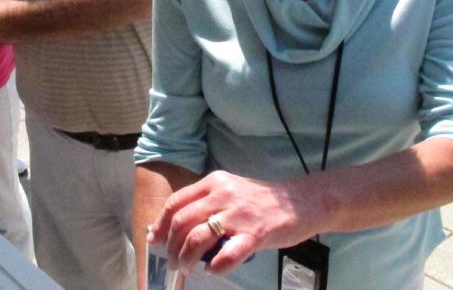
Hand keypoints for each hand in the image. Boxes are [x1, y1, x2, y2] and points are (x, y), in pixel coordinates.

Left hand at [147, 170, 315, 276]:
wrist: (298, 201)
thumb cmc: (260, 199)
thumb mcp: (229, 190)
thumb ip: (205, 202)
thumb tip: (175, 223)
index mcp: (214, 182)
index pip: (176, 203)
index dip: (161, 224)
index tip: (154, 239)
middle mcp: (222, 195)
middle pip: (182, 223)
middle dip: (171, 247)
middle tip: (173, 262)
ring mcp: (238, 215)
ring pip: (198, 239)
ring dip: (186, 258)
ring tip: (186, 269)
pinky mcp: (255, 234)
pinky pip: (228, 255)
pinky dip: (216, 266)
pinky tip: (213, 270)